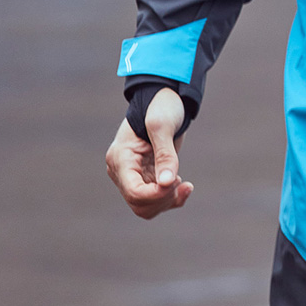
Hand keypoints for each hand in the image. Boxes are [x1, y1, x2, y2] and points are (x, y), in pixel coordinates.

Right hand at [105, 88, 192, 218]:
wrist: (166, 98)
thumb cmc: (162, 106)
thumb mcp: (164, 125)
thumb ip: (166, 154)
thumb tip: (166, 183)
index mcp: (120, 158)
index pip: (134, 192)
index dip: (156, 194)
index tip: (177, 182)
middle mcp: (122, 170)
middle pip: (139, 203)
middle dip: (163, 198)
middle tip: (182, 182)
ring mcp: (133, 175)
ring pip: (146, 206)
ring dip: (168, 201)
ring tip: (185, 185)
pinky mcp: (146, 177)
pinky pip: (155, 199)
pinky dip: (171, 199)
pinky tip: (185, 187)